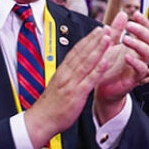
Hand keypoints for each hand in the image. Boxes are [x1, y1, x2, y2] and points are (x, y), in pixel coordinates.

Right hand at [23, 25, 112, 148]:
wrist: (41, 120)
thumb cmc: (51, 105)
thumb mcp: (58, 85)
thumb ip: (67, 75)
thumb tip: (74, 67)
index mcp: (63, 71)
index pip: (76, 51)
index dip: (88, 40)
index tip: (96, 30)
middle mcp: (67, 74)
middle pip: (82, 52)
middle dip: (94, 39)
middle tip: (105, 28)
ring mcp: (72, 83)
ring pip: (87, 62)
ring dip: (98, 49)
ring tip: (108, 37)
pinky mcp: (77, 94)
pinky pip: (90, 79)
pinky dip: (98, 69)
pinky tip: (107, 61)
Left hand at [94, 12, 148, 120]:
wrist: (100, 86)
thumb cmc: (106, 66)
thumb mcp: (109, 44)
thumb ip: (115, 30)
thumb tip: (122, 13)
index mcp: (135, 45)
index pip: (146, 30)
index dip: (143, 22)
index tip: (135, 14)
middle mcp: (140, 55)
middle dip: (141, 30)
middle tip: (129, 25)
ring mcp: (139, 66)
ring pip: (148, 53)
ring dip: (138, 44)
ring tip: (125, 39)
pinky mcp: (135, 78)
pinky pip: (141, 69)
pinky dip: (135, 62)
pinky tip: (126, 56)